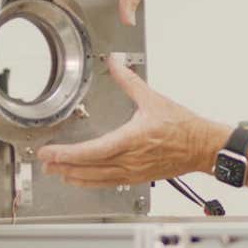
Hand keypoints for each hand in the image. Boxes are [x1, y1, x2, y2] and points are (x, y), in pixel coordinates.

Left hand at [37, 57, 225, 186]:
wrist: (202, 146)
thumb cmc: (183, 127)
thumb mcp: (153, 99)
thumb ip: (130, 81)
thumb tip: (116, 63)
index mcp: (131, 139)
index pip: (92, 151)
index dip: (68, 153)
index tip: (50, 152)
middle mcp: (130, 159)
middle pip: (89, 168)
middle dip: (64, 166)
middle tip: (44, 162)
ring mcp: (133, 172)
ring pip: (97, 179)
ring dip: (74, 176)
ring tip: (56, 172)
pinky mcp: (137, 178)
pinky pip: (108, 183)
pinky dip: (90, 182)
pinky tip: (80, 180)